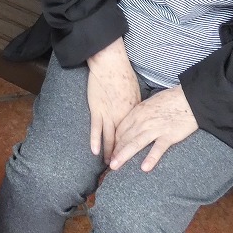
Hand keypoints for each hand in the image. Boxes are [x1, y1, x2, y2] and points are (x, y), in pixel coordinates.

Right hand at [85, 40, 140, 160]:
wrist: (111, 65)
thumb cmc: (124, 75)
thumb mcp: (135, 92)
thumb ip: (136, 107)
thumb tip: (138, 117)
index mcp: (134, 112)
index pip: (134, 134)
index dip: (133, 147)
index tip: (132, 156)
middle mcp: (122, 116)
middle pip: (123, 140)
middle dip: (122, 154)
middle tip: (121, 167)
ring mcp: (109, 114)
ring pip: (110, 137)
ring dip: (110, 152)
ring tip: (109, 164)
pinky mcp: (97, 110)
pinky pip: (96, 128)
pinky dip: (95, 140)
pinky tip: (95, 152)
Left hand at [108, 85, 198, 171]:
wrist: (189, 98)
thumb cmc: (170, 100)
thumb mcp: (149, 104)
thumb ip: (139, 114)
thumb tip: (131, 125)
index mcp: (137, 112)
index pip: (120, 129)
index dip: (113, 142)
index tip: (109, 151)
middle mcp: (143, 121)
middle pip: (124, 138)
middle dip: (114, 151)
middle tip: (106, 163)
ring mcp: (155, 129)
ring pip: (136, 143)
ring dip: (124, 155)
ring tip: (114, 166)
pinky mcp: (169, 135)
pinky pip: (158, 148)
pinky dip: (151, 158)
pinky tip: (144, 168)